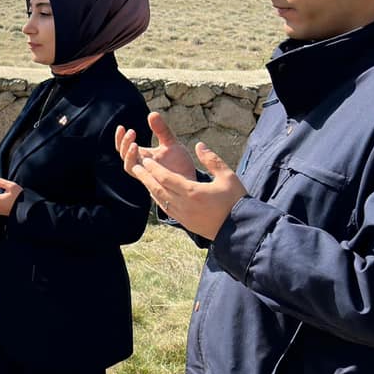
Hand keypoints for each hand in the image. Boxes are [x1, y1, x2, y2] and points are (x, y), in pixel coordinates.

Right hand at [115, 110, 195, 187]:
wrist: (191, 182)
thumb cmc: (180, 165)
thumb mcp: (171, 143)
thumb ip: (162, 130)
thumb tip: (152, 113)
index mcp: (144, 155)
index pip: (125, 146)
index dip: (120, 138)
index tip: (121, 127)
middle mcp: (141, 165)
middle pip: (123, 155)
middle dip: (123, 143)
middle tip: (131, 132)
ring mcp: (145, 174)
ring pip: (128, 166)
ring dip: (128, 154)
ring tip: (134, 144)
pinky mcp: (151, 182)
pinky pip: (138, 175)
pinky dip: (138, 166)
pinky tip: (143, 157)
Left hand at [125, 141, 246, 239]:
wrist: (239, 229)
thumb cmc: (236, 200)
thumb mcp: (228, 176)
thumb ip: (212, 160)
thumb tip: (199, 145)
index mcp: (192, 192)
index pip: (166, 178)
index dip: (153, 168)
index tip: (145, 159)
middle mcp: (183, 204)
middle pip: (158, 188)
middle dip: (145, 177)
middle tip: (134, 166)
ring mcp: (182, 215)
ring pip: (160, 200)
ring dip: (150, 188)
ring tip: (142, 178)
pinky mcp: (185, 222)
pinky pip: (167, 209)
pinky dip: (159, 199)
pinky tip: (156, 194)